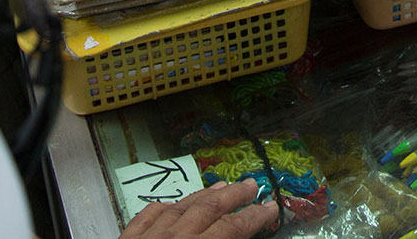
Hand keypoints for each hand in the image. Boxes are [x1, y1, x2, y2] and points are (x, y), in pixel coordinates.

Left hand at [118, 180, 278, 238]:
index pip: (232, 230)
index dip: (254, 217)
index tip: (270, 208)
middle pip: (208, 210)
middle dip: (233, 196)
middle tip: (251, 185)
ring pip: (180, 207)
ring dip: (203, 195)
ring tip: (221, 186)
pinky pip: (146, 217)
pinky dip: (162, 208)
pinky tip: (170, 204)